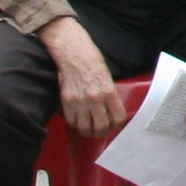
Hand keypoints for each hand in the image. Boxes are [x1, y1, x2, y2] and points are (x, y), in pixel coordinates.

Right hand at [44, 18, 127, 138]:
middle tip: (100, 131)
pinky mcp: (67, 101)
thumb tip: (111, 111)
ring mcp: (80, 101)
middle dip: (102, 132)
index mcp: (109, 92)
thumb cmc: (92, 62)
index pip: (118, 118)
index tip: (114, 125)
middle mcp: (96, 99)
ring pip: (85, 128)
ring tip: (88, 129)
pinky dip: (75, 124)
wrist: (74, 53)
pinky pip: (71, 121)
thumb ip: (110, 96)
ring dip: (87, 131)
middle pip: (101, 127)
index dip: (117, 125)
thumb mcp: (108, 78)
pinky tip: (77, 120)